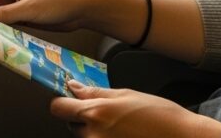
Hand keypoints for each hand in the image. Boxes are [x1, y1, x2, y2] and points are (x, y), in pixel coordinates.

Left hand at [50, 81, 220, 137]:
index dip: (63, 101)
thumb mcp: (127, 95)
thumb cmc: (162, 116)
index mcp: (97, 113)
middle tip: (107, 114)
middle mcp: (94, 135)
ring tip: (121, 127)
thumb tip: (74, 87)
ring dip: (95, 131)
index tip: (69, 99)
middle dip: (84, 118)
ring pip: (85, 137)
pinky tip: (124, 135)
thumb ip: (96, 92)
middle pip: (72, 124)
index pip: (58, 107)